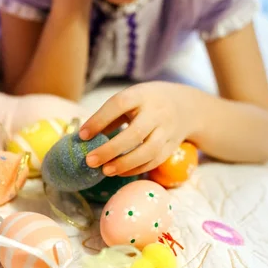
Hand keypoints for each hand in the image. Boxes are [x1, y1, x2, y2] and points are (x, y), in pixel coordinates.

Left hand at [79, 82, 199, 175]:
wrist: (186, 106)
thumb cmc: (147, 102)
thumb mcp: (131, 99)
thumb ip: (110, 116)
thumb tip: (84, 137)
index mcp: (142, 95)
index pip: (119, 105)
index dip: (99, 120)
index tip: (82, 135)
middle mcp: (157, 112)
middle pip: (135, 133)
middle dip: (110, 150)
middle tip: (90, 161)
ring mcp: (167, 130)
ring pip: (148, 151)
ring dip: (124, 164)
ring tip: (104, 171)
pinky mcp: (172, 146)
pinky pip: (154, 161)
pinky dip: (136, 169)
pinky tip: (119, 172)